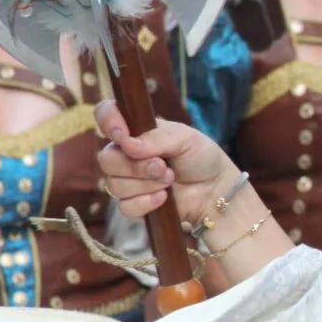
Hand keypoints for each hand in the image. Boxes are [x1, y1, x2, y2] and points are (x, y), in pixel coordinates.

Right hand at [95, 101, 240, 223]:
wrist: (215, 189)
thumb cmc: (201, 157)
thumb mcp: (185, 138)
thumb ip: (155, 138)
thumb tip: (128, 144)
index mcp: (135, 130)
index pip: (105, 115)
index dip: (108, 122)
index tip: (123, 135)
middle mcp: (125, 154)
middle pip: (106, 159)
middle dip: (136, 166)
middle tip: (163, 166)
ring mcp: (127, 180)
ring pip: (115, 185)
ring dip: (147, 184)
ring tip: (170, 179)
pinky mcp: (133, 204)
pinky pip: (125, 206)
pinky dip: (146, 203)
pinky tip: (164, 198)